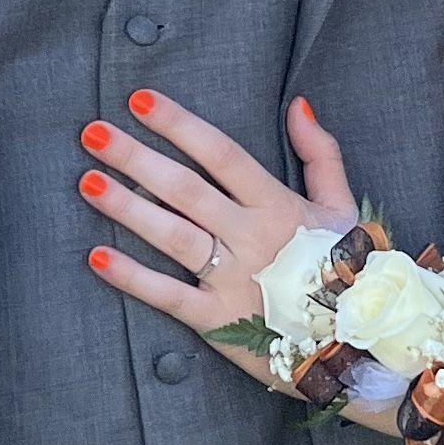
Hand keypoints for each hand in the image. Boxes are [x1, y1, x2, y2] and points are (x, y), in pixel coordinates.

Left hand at [79, 86, 357, 375]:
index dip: (180, 124)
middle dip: (136, 158)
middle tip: (91, 133)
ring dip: (126, 208)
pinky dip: (132, 278)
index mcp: (278, 206)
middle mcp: (252, 237)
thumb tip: (297, 104)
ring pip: (173, 236)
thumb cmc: (345, 270)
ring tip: (87, 182)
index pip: (221, 154)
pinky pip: (168, 296)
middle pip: (186, 190)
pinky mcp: (217, 321)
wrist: (356, 344)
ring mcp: (233, 279)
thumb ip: (321, 153)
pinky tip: (97, 257)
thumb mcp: (342, 207)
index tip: (139, 100)